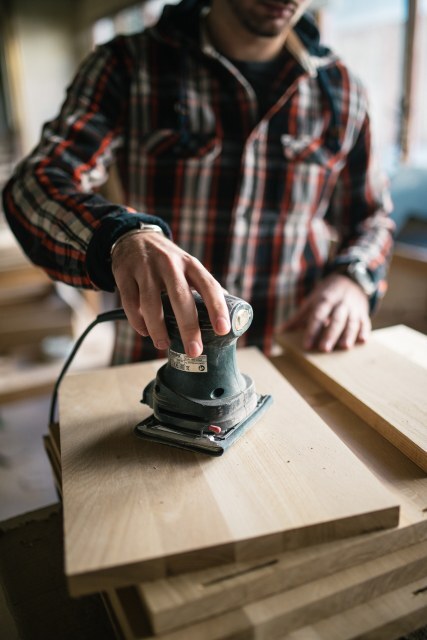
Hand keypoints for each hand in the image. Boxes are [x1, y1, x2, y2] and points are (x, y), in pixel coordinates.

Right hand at [111, 232, 229, 356]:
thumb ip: (204, 286)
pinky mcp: (124, 274)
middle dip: (189, 328)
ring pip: (151, 304)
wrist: (134, 238)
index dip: (217, 308)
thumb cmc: (167, 260)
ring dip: (158, 329)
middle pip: (180, 298)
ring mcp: (145, 268)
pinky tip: (144, 332)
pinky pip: (130, 303)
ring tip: (163, 345)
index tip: (223, 329)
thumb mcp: (188, 265)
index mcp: (190, 264)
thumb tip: (228, 313)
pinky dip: (137, 321)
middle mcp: (170, 264)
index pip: (208, 286)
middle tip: (194, 351)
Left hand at [283, 274, 370, 351]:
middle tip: (324, 349)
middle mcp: (339, 304)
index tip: (307, 345)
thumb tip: (280, 331)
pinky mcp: (363, 312)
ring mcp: (353, 308)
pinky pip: (365, 321)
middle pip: (335, 320)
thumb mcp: (312, 301)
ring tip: (344, 347)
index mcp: (324, 300)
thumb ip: (298, 318)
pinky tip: (363, 340)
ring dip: (348, 334)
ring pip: (351, 322)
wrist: (350, 279)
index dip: (312, 331)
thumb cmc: (327, 294)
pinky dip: (365, 330)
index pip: (317, 316)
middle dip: (330, 334)